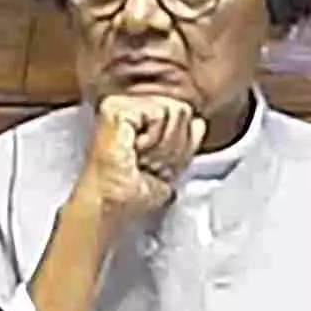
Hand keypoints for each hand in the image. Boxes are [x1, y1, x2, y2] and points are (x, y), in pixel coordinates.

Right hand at [64, 94, 204, 237]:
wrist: (111, 207)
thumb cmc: (132, 196)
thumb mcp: (171, 167)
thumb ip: (185, 141)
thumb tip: (198, 124)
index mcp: (138, 120)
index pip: (183, 115)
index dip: (180, 147)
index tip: (158, 169)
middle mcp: (127, 106)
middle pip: (183, 109)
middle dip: (173, 147)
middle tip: (148, 166)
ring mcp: (120, 104)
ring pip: (175, 110)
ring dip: (163, 147)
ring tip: (140, 160)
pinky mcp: (115, 107)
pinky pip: (159, 113)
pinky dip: (153, 140)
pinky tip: (132, 151)